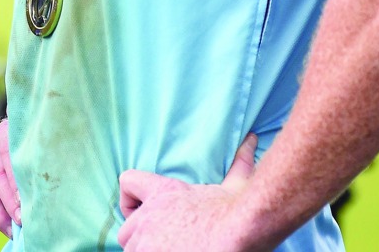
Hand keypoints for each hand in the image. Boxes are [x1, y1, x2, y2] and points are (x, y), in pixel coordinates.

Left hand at [117, 133, 256, 250]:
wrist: (237, 229)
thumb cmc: (236, 209)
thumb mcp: (233, 184)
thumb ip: (238, 163)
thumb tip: (252, 139)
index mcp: (163, 191)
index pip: (127, 182)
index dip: (131, 199)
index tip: (144, 211)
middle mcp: (149, 215)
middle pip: (126, 229)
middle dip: (141, 238)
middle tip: (165, 243)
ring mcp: (147, 241)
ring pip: (132, 250)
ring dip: (147, 251)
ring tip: (172, 250)